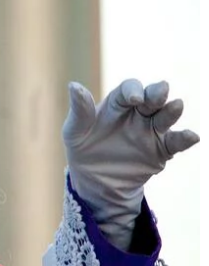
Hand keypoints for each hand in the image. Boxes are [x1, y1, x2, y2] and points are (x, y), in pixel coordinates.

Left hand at [62, 79, 198, 249]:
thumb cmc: (83, 147)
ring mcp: (151, 130)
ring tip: (176, 105)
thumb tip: (73, 85)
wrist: (95, 180)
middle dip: (157, 92)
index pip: (129, 89)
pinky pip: (176, 142)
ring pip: (166, 116)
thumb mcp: (75, 131)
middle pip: (152, 97)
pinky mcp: (161, 150)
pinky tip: (191, 136)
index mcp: (118, 103)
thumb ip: (79, 111)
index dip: (133, 90)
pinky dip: (185, 139)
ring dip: (172, 110)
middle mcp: (138, 112)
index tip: (134, 98)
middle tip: (161, 91)